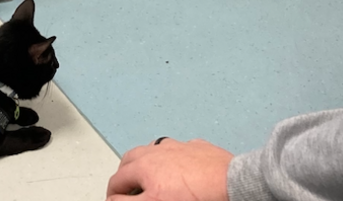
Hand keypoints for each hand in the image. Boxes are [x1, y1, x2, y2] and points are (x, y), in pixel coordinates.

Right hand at [106, 138, 232, 200]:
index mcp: (143, 166)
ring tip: (147, 175)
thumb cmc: (195, 197)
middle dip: (124, 174)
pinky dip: (172, 158)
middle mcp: (157, 152)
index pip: (117, 180)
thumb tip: (112, 200)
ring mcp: (178, 147)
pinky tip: (178, 169)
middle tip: (125, 188)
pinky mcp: (197, 147)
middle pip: (130, 159)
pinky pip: (179, 149)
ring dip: (144, 161)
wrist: (230, 185)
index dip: (112, 195)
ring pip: (152, 149)